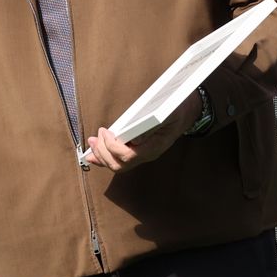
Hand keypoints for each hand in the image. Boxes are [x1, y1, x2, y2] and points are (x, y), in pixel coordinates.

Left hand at [85, 90, 204, 173]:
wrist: (186, 113)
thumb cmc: (177, 110)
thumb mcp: (168, 113)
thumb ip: (152, 125)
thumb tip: (135, 139)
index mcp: (154, 147)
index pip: (128, 156)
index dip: (112, 147)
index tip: (104, 131)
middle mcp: (148, 155)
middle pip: (120, 165)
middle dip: (103, 153)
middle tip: (94, 138)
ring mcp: (144, 155)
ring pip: (118, 165)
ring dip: (101, 156)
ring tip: (91, 143)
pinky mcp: (139, 152)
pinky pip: (120, 160)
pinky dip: (105, 157)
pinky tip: (94, 153)